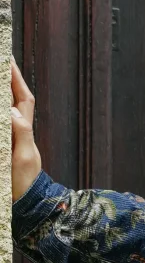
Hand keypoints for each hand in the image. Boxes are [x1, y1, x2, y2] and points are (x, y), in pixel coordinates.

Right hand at [10, 56, 39, 201]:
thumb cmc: (24, 182)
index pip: (22, 98)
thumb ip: (19, 133)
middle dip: (4, 78)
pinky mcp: (1, 146)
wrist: (23, 204)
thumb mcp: (23, 157)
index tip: (6, 58)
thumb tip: (9, 111)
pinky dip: (1, 108)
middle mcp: (15, 129)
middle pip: (10, 98)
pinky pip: (1, 122)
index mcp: (24, 129)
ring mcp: (7, 137)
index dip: (15, 78)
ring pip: (3, 108)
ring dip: (0, 92)